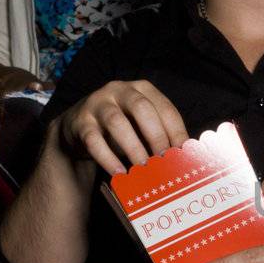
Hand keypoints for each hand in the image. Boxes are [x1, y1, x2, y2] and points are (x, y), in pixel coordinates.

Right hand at [58, 79, 187, 175]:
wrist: (79, 125)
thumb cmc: (122, 127)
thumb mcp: (142, 124)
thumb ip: (160, 134)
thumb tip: (184, 158)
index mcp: (142, 89)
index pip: (165, 108)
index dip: (177, 132)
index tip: (184, 154)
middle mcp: (119, 90)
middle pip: (142, 108)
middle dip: (156, 136)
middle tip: (164, 161)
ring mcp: (97, 104)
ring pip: (116, 122)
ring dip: (133, 148)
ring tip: (143, 169)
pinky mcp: (81, 122)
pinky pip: (94, 140)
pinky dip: (108, 159)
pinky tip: (120, 173)